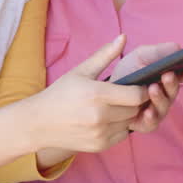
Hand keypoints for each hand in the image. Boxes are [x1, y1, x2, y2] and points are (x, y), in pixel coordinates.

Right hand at [31, 35, 149, 152]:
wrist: (39, 123)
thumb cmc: (60, 93)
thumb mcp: (81, 71)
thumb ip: (105, 55)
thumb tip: (124, 37)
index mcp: (97, 94)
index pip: (137, 95)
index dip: (143, 89)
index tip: (140, 84)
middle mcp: (100, 116)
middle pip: (136, 109)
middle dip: (136, 101)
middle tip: (131, 94)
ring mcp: (100, 133)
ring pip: (130, 122)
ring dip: (129, 114)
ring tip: (119, 105)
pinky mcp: (99, 146)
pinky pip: (122, 134)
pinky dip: (120, 126)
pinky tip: (110, 118)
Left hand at [111, 42, 182, 133]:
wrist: (106, 93)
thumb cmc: (127, 73)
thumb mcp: (140, 56)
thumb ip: (157, 52)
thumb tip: (177, 48)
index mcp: (167, 77)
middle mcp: (165, 95)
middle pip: (174, 90)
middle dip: (172, 83)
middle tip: (167, 75)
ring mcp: (157, 110)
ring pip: (164, 106)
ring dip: (160, 98)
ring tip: (153, 88)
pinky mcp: (145, 124)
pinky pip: (152, 122)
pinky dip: (151, 117)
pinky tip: (148, 111)